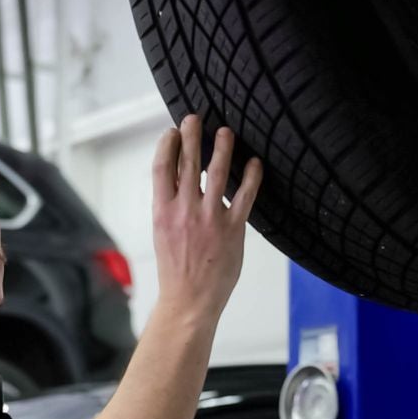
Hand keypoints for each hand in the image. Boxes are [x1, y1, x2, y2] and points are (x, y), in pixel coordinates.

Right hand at [149, 115, 262, 322]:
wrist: (189, 301)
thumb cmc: (175, 270)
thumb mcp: (162, 234)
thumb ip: (170, 208)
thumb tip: (179, 184)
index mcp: (162, 211)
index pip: (162, 168)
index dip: (167, 144)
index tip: (172, 131)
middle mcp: (185, 210)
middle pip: (187, 162)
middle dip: (191, 135)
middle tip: (194, 117)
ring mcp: (209, 218)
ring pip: (217, 173)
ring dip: (222, 148)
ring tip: (225, 132)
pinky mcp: (232, 229)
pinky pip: (245, 196)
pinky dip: (252, 176)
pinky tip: (255, 163)